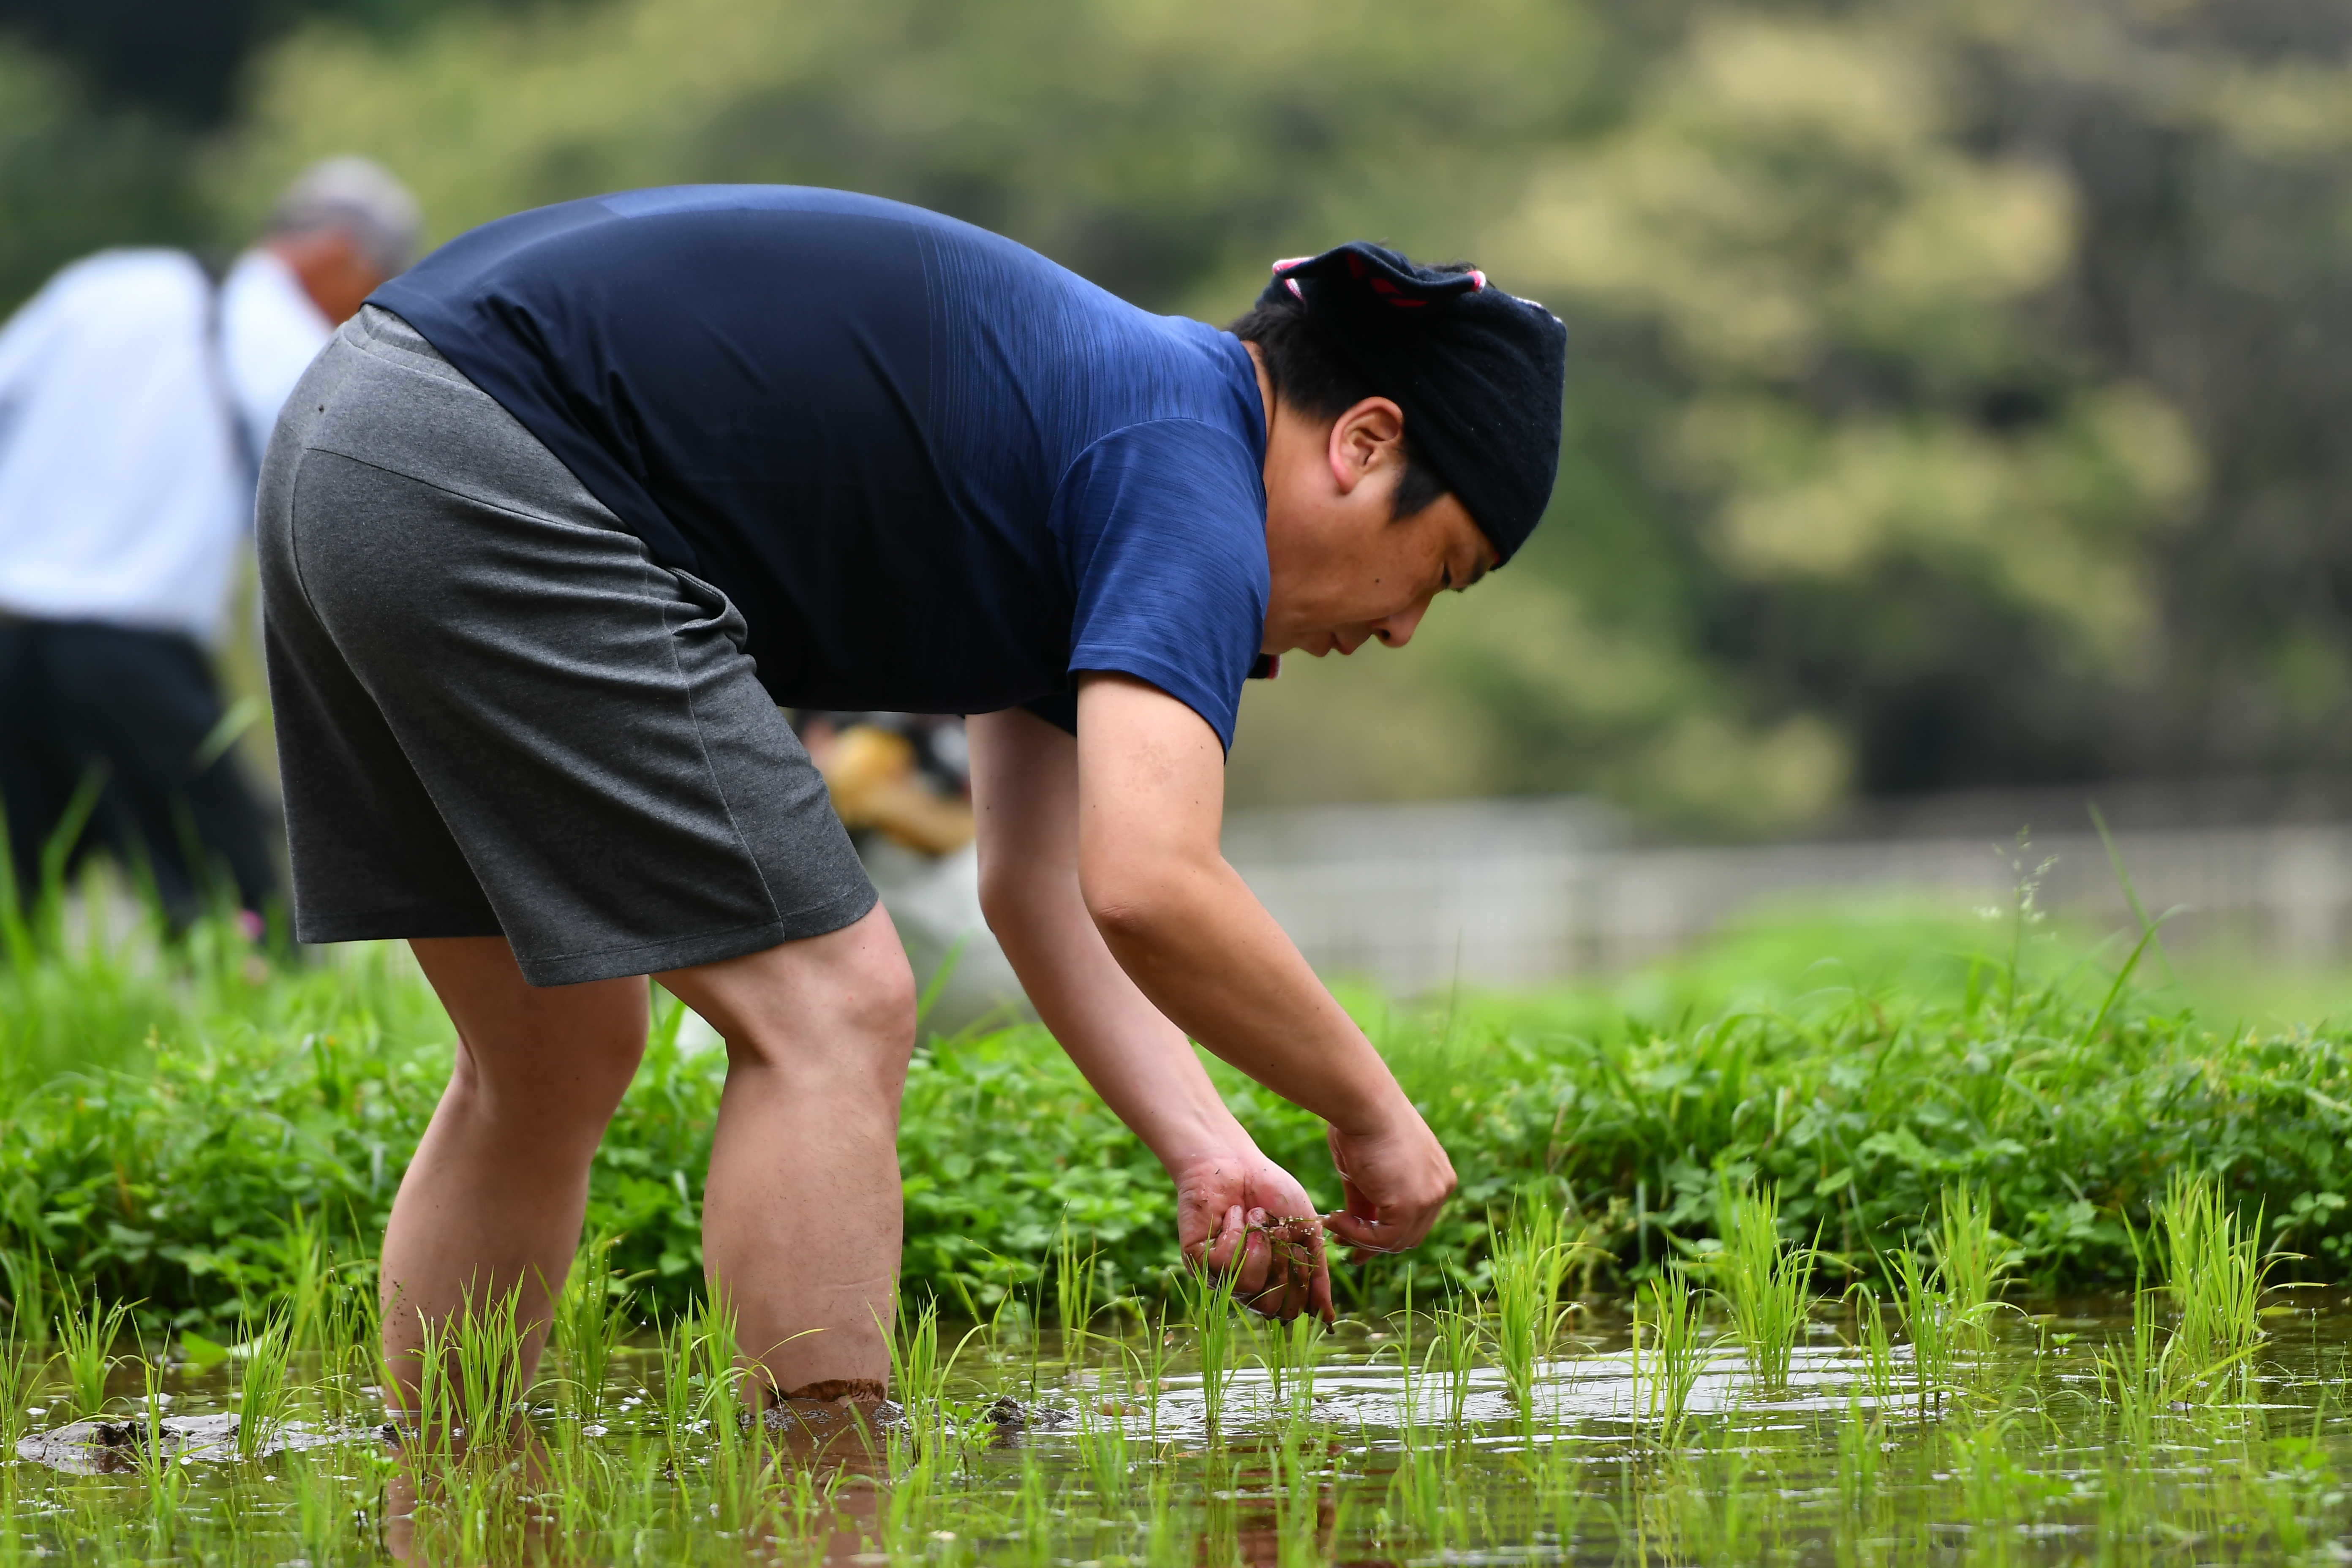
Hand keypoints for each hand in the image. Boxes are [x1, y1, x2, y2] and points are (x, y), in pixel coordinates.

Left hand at [1171, 1147, 1333, 1322]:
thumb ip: (1317, 1273)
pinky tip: (1232, 1215)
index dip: (1300, 1281)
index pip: (1289, 1310)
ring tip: (1255, 1217)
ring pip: (1247, 1287)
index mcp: (1272, 1282)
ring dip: (1259, 1244)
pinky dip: (1235, 1233)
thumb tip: (1327, 1318)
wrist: (1236, 1162)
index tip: (1298, 1244)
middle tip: (1279, 1228)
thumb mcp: (1306, 1232)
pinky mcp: (1197, 1261)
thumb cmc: (1273, 1193)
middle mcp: (1246, 1286)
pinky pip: (1223, 1265)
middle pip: (1269, 1306)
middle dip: (1281, 1263)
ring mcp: (1220, 1276)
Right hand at [1325, 1104, 1455, 1260]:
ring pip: (1396, 1241)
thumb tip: (1352, 1227)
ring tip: (1334, 1224)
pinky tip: (1336, 1220)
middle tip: (1343, 1242)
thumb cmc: (1359, 1122)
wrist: (1362, 1103)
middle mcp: (1441, 1187)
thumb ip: (1367, 1199)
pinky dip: (1357, 1236)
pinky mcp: (1411, 1205)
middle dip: (1375, 1242)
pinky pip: (1383, 1239)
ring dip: (1360, 1239)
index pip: (1417, 1217)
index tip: (1353, 1233)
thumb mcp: (1366, 1169)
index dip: (1385, 1230)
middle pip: (1411, 1234)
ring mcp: (1430, 1197)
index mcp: (1436, 1173)